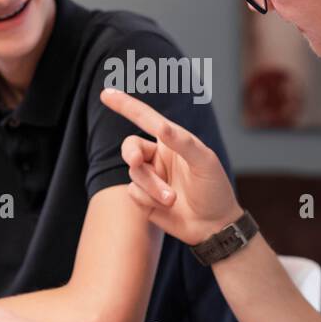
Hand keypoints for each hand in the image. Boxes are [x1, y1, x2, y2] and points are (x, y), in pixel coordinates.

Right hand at [99, 88, 240, 244]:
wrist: (215, 226)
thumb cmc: (214, 189)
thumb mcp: (204, 161)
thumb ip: (182, 142)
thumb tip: (160, 125)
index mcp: (173, 141)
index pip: (146, 119)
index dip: (126, 106)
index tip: (106, 94)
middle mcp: (158, 157)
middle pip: (130, 146)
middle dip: (131, 153)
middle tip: (136, 160)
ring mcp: (151, 178)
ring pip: (134, 173)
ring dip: (152, 186)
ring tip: (173, 198)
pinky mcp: (144, 199)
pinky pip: (133, 193)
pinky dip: (149, 200)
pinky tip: (167, 206)